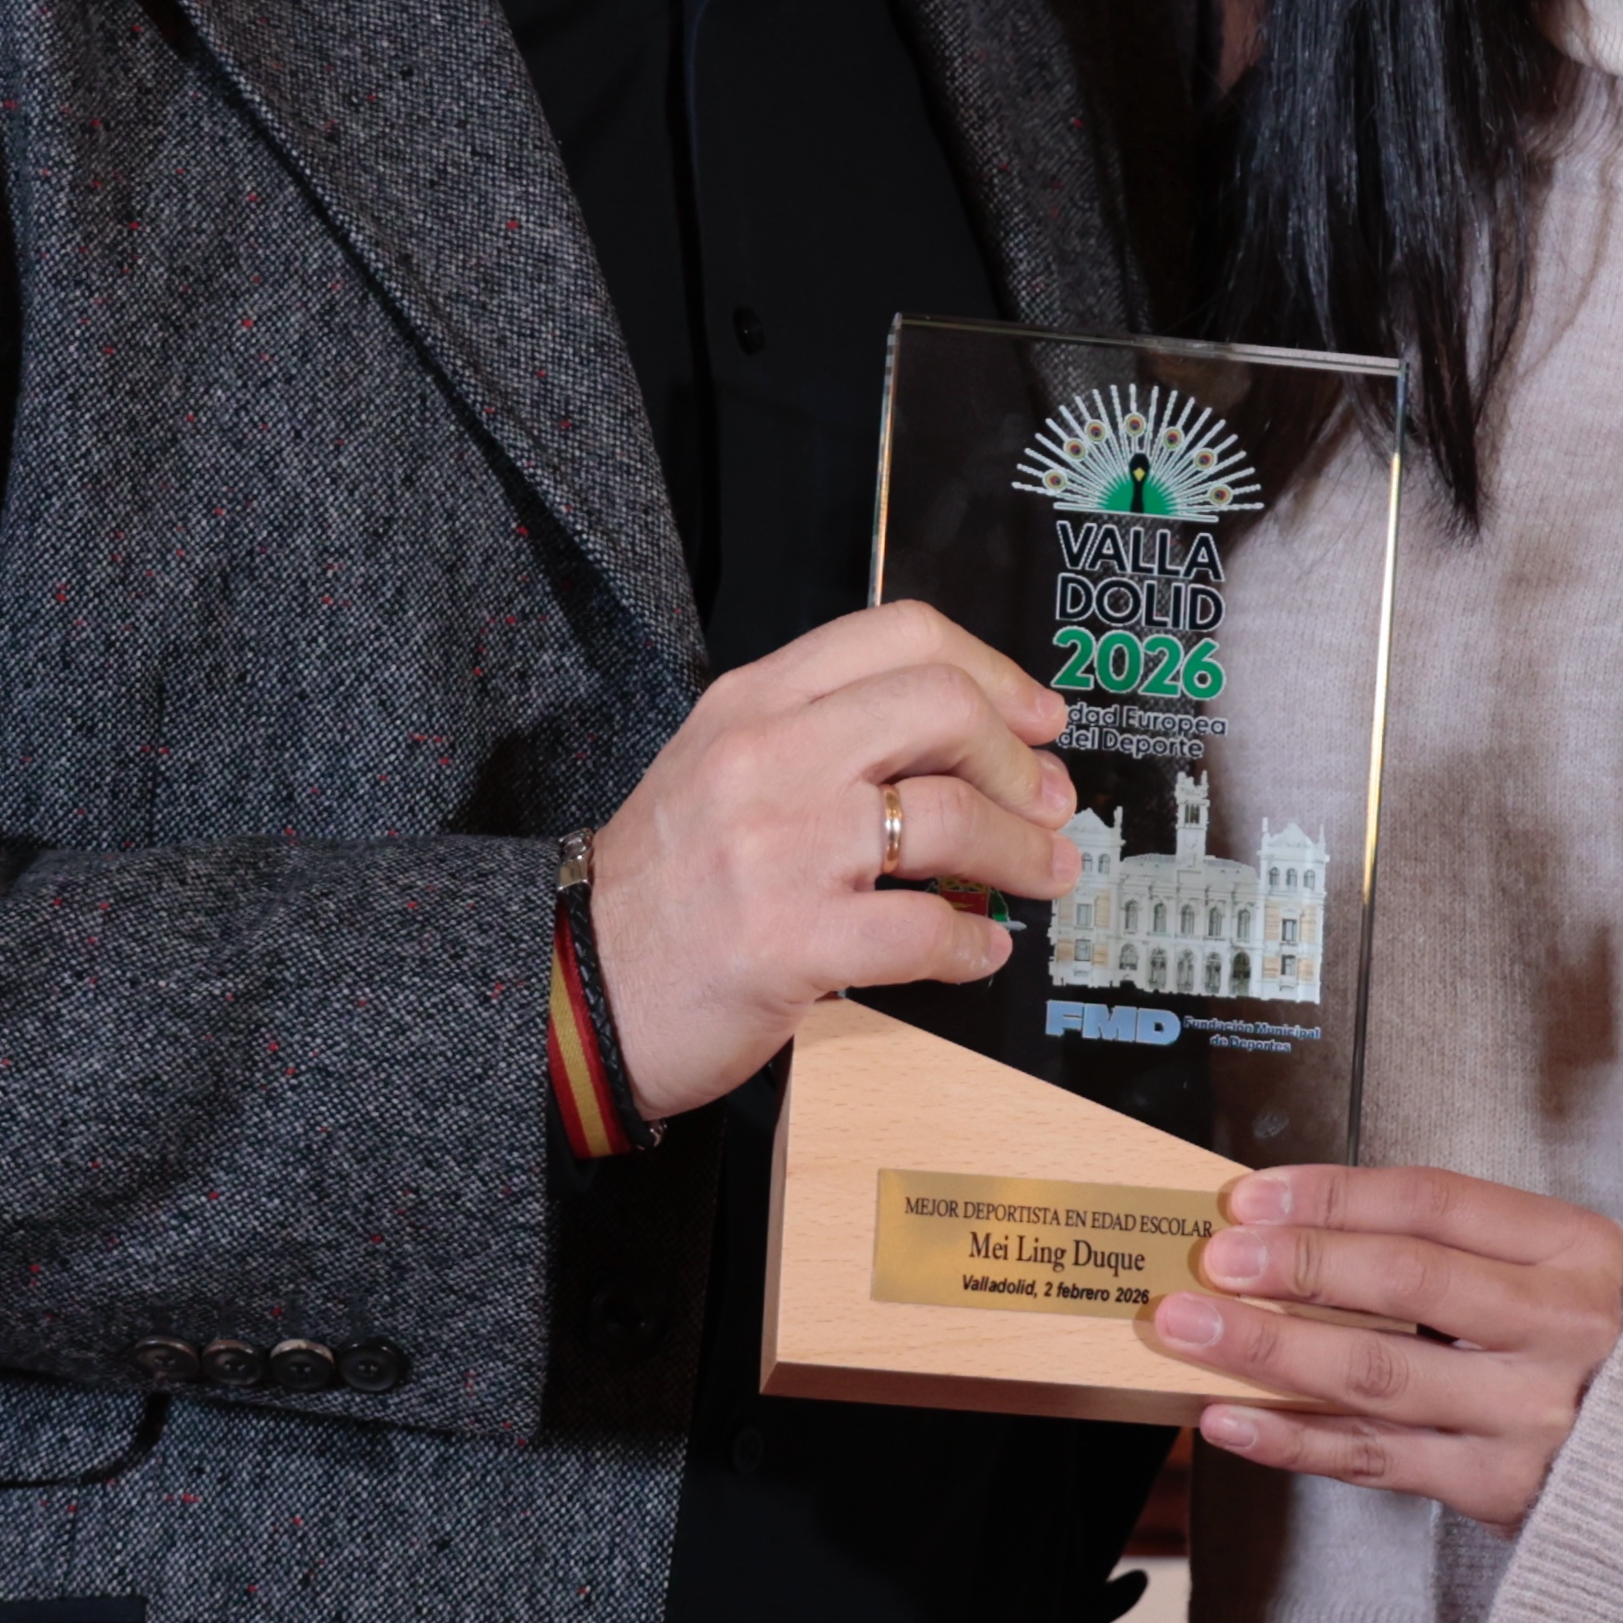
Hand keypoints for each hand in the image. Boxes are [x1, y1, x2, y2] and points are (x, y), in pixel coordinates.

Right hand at [588, 600, 1077, 1118]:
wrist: (574, 987)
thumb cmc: (661, 886)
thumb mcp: (721, 766)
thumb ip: (824, 734)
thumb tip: (965, 741)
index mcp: (752, 700)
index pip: (900, 635)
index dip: (994, 670)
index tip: (1036, 714)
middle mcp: (767, 757)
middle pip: (941, 708)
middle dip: (1019, 758)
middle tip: (1048, 799)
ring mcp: (779, 848)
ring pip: (949, 816)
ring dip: (1023, 851)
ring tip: (1046, 874)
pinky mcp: (790, 941)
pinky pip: (924, 930)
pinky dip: (974, 942)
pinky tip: (981, 949)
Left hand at [1151, 1165, 1622, 1532]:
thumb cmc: (1622, 1346)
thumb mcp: (1570, 1265)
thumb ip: (1464, 1246)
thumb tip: (1315, 1229)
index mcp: (1574, 1248)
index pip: (1433, 1201)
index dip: (1332, 1193)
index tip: (1253, 1194)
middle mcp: (1557, 1327)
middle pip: (1402, 1282)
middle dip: (1292, 1263)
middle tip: (1211, 1257)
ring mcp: (1530, 1414)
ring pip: (1378, 1374)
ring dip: (1270, 1349)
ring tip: (1191, 1329)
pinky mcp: (1502, 1488)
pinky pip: (1380, 1460)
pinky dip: (1296, 1440)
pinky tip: (1234, 1418)